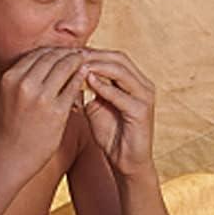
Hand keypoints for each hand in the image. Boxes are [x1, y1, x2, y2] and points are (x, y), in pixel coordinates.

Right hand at [0, 46, 89, 174]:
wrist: (13, 155)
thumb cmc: (14, 124)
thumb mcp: (11, 94)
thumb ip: (25, 76)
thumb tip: (47, 58)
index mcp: (11, 77)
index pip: (37, 53)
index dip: (54, 50)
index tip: (65, 52)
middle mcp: (24, 84)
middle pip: (52, 56)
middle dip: (68, 53)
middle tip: (80, 53)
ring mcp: (41, 97)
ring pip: (65, 67)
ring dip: (77, 61)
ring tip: (86, 61)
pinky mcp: (57, 111)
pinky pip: (74, 86)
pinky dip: (81, 77)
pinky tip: (86, 76)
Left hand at [77, 48, 156, 177]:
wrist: (127, 162)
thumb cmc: (111, 135)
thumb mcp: (96, 106)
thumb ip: (89, 89)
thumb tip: (70, 71)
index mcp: (134, 81)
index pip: (113, 57)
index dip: (91, 52)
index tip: (68, 53)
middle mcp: (143, 84)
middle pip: (119, 58)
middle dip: (94, 55)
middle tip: (71, 55)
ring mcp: (145, 96)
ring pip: (121, 71)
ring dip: (98, 66)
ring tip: (77, 65)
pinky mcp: (142, 111)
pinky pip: (121, 94)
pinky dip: (103, 86)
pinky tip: (87, 82)